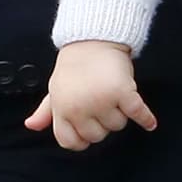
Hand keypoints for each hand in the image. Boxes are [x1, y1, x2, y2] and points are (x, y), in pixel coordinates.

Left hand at [24, 41, 157, 150]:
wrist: (91, 39)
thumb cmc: (73, 66)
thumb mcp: (55, 89)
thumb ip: (45, 111)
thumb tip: (31, 126)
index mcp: (62, 110)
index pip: (70, 142)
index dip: (81, 138)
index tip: (89, 127)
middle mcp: (79, 108)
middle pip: (97, 136)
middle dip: (102, 123)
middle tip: (101, 103)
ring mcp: (101, 100)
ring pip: (117, 125)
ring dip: (120, 113)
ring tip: (113, 94)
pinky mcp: (122, 91)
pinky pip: (137, 113)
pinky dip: (146, 119)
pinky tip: (149, 123)